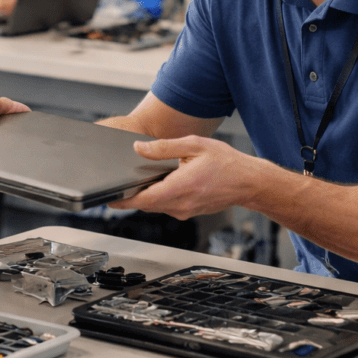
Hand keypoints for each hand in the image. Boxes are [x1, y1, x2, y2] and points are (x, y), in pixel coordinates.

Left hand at [109, 135, 259, 219]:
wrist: (249, 182)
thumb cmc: (227, 163)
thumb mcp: (194, 145)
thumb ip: (163, 147)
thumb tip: (139, 148)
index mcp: (179, 188)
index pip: (142, 200)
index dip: (122, 200)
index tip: (108, 198)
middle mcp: (180, 204)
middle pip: (145, 204)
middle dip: (132, 195)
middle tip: (120, 183)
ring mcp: (185, 211)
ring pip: (156, 206)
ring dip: (146, 195)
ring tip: (141, 180)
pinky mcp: (189, 212)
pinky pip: (167, 206)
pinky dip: (159, 197)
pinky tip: (162, 183)